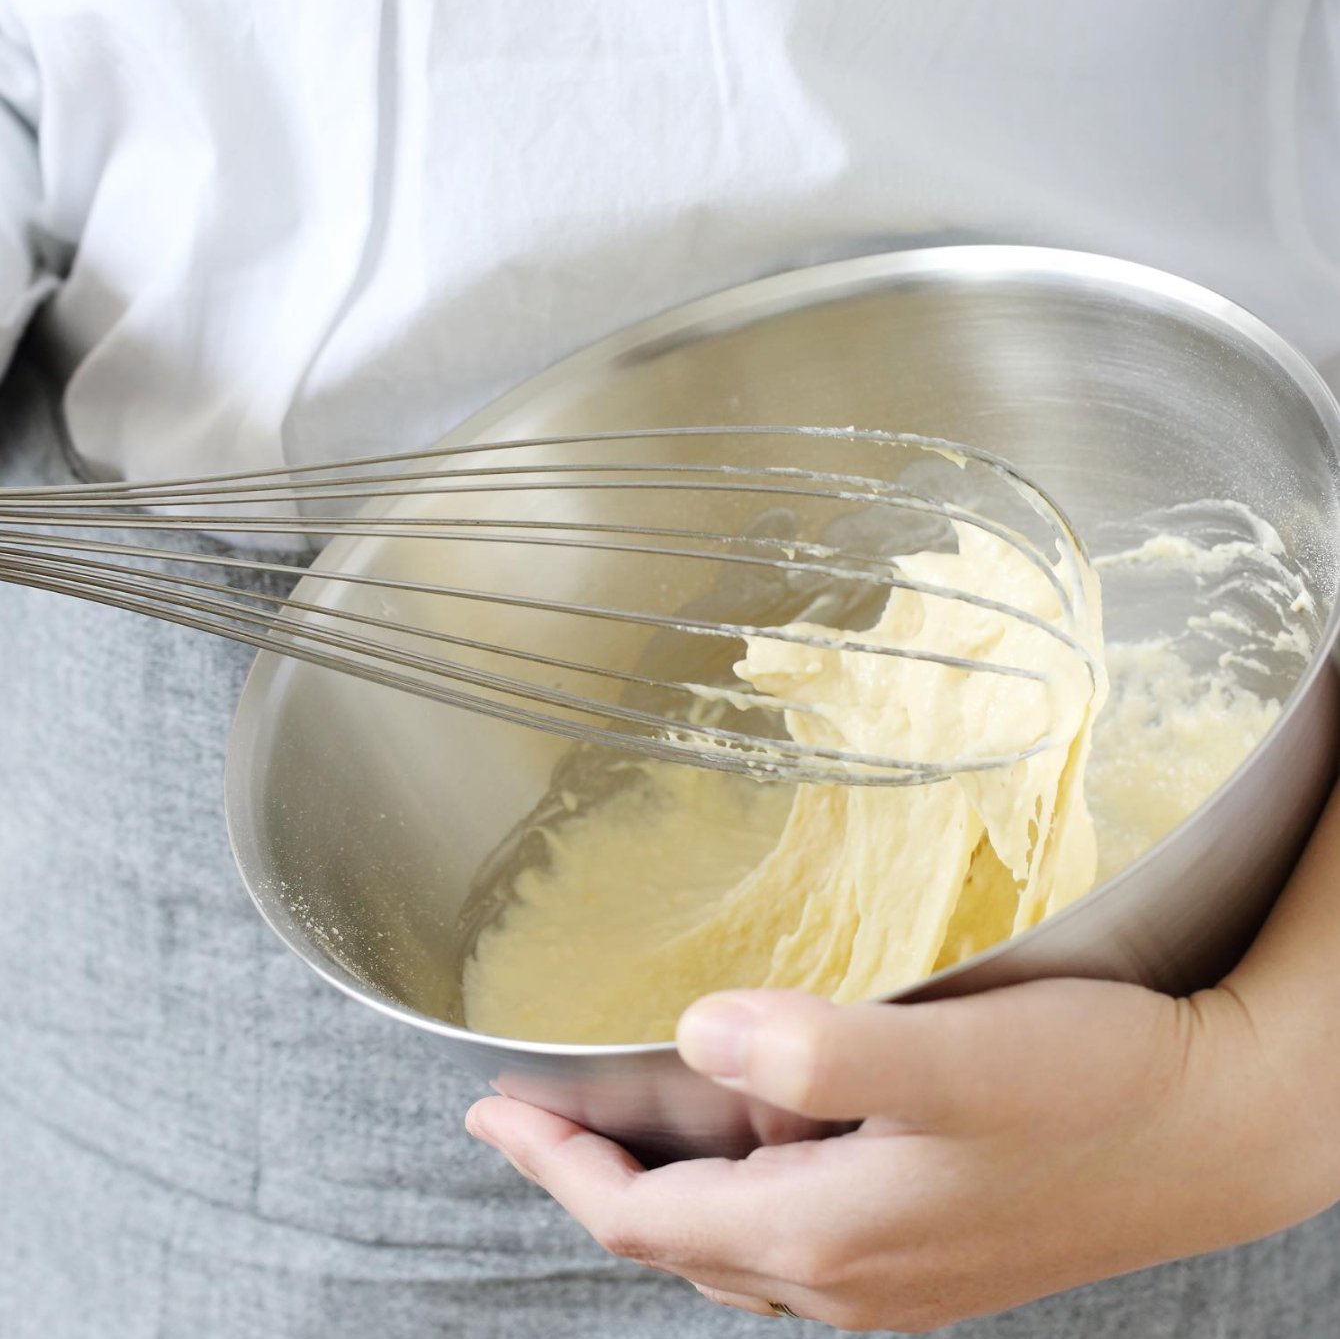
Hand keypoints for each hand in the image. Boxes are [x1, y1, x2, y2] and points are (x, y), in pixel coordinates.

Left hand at [466, 790, 1339, 1331]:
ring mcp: (893, 1272)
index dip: (555, 1164)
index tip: (489, 1111)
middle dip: (595, 1169)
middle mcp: (848, 1276)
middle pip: (674, 1231)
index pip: (639, 1217)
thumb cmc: (1093, 1090)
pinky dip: (737, 1181)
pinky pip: (792, 1228)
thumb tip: (698, 1033)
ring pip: (731, 1234)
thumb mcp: (951, 1061)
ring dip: (664, 1176)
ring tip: (626, 1106)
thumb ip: (817, 1049)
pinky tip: (753, 1126)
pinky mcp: (930, 1246)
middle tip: (541, 1104)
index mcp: (827, 1234)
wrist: (1219, 1129)